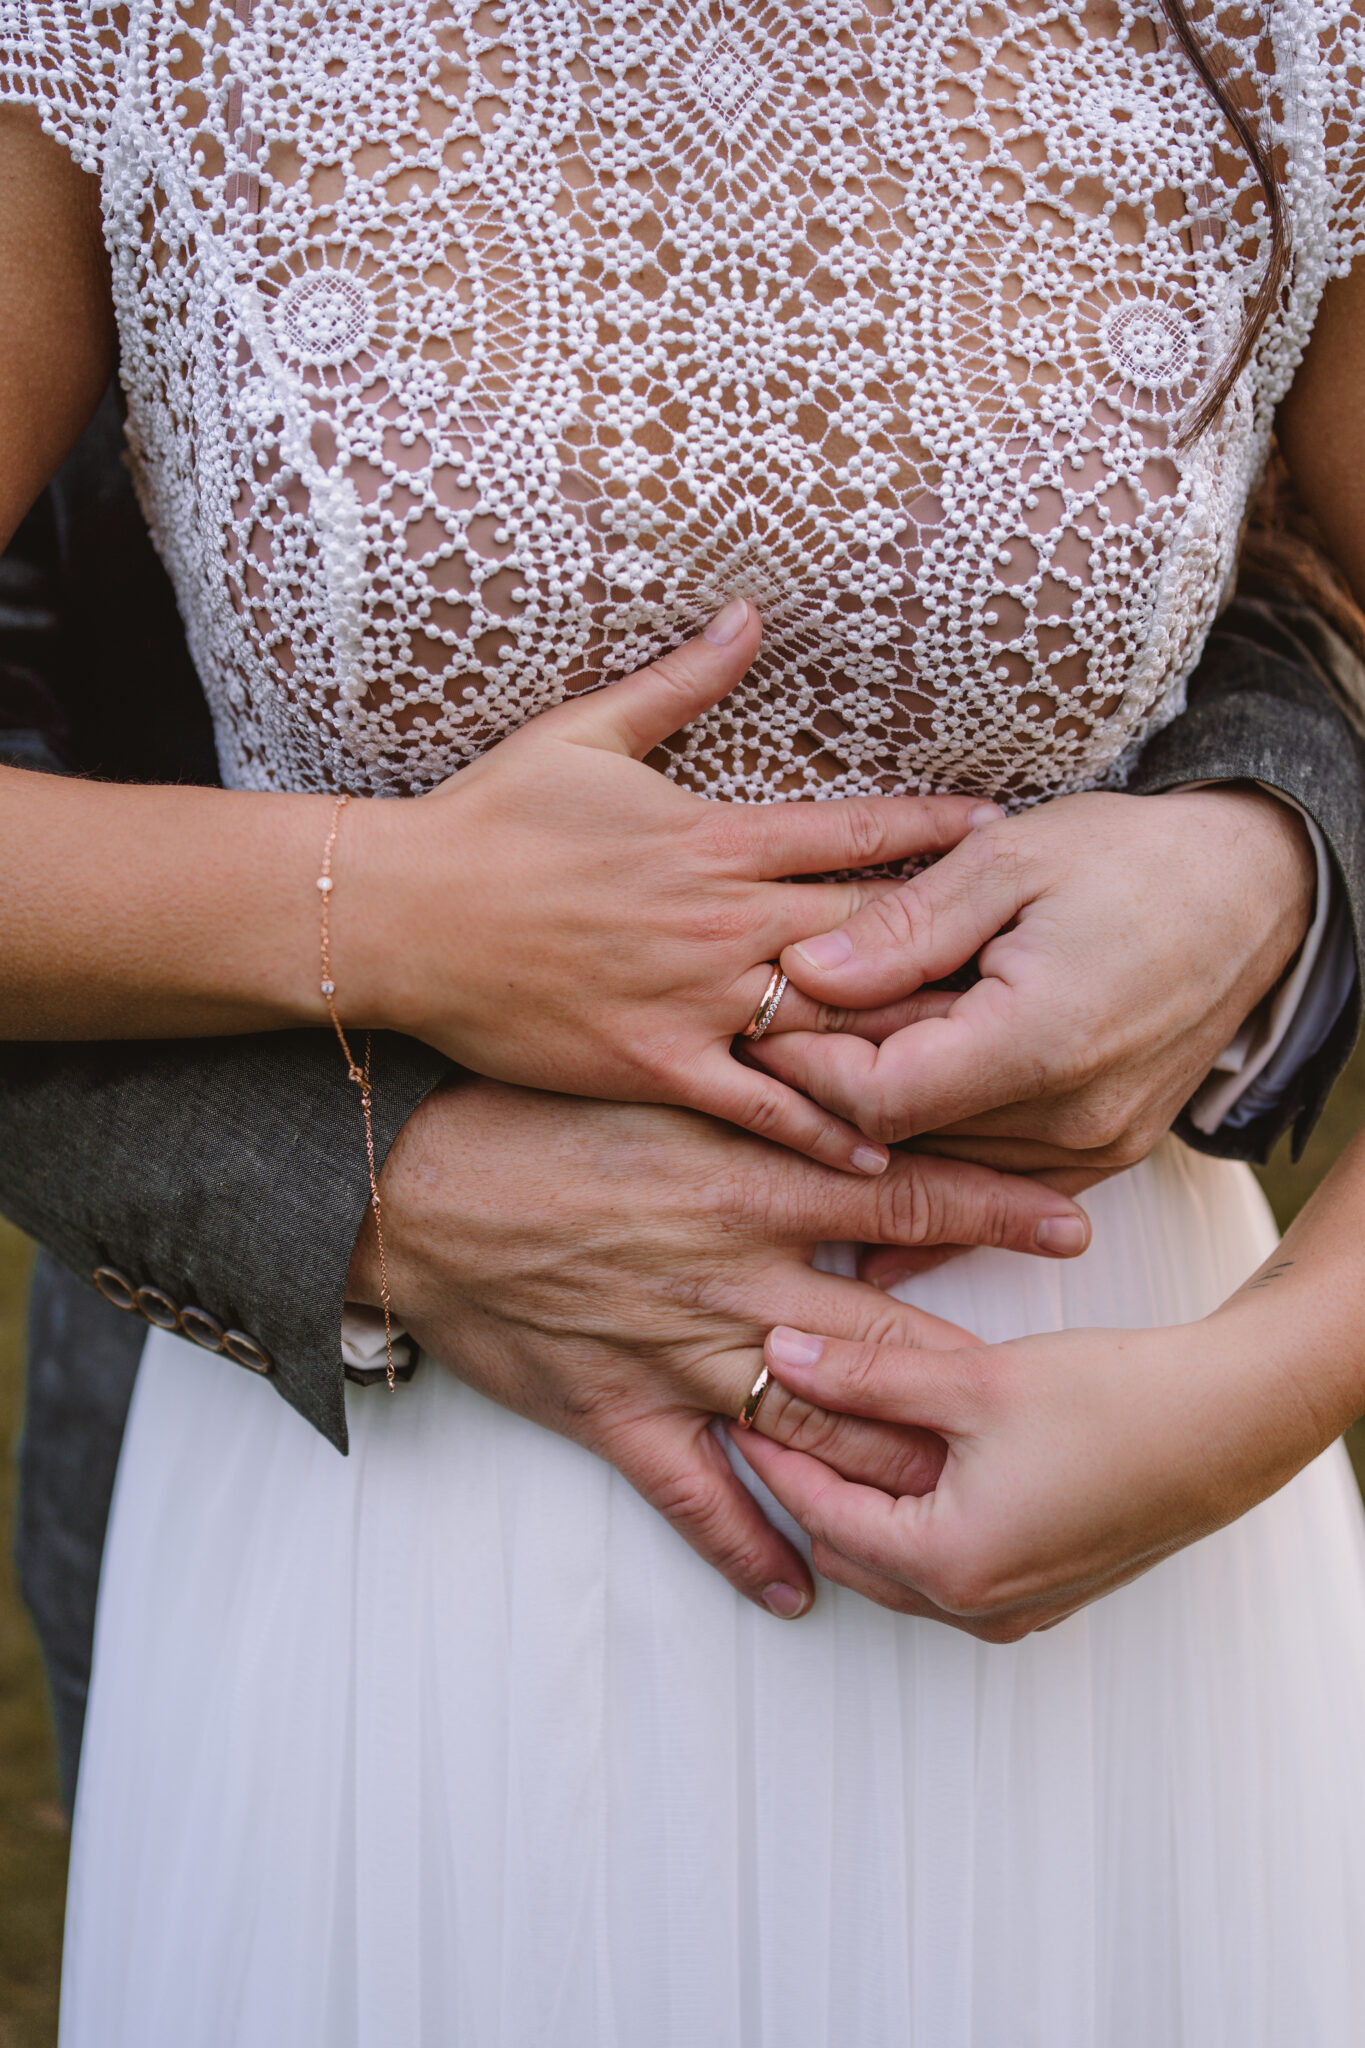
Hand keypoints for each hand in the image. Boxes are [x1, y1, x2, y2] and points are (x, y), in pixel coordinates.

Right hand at [346, 600, 996, 1173]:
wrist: (405, 914)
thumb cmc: (492, 818)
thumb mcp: (586, 730)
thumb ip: (681, 679)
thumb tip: (748, 611)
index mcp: (716, 836)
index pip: (855, 831)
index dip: (936, 829)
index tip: (1005, 831)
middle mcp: (723, 919)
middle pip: (871, 933)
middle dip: (956, 945)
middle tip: (1037, 961)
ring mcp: (694, 998)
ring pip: (830, 1022)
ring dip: (911, 1038)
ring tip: (994, 1058)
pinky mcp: (656, 1063)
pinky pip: (758, 1104)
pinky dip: (820, 1127)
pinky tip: (884, 1149)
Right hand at [348, 1078, 1089, 1616]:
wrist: (408, 1189)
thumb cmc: (530, 1115)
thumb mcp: (655, 1080)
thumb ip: (753, 1088)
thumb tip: (846, 1075)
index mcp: (748, 1183)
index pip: (905, 1200)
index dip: (997, 1213)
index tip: (1075, 1222)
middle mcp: (733, 1278)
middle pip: (883, 1334)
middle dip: (975, 1364)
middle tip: (1059, 1389)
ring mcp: (678, 1355)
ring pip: (812, 1428)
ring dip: (889, 1467)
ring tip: (968, 1501)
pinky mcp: (616, 1414)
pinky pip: (694, 1499)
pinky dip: (749, 1548)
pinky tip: (802, 1592)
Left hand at [732, 1273, 1336, 1639]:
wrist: (1229, 1422)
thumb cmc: (1118, 1403)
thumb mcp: (973, 1380)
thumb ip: (864, 1372)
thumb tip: (782, 1355)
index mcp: (951, 1566)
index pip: (821, 1514)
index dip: (772, 1456)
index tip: (740, 1409)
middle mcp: (980, 1605)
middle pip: (852, 1550)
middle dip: (807, 1487)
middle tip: (774, 1421)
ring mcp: (1019, 1604)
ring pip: (898, 1565)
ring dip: (859, 1505)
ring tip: (831, 1435)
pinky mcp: (1048, 1584)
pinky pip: (949, 1569)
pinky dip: (912, 1520)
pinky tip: (910, 1464)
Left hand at [753, 787, 1313, 1241]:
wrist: (1252, 891)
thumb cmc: (1130, 859)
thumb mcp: (1006, 860)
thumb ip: (901, 928)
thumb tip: (803, 972)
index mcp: (1040, 1038)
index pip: (880, 1096)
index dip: (809, 1068)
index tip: (767, 1023)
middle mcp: (1072, 1114)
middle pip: (906, 1133)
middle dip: (835, 1085)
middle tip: (782, 1036)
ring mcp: (1095, 1145)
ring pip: (946, 1161)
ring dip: (886, 1119)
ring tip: (838, 1062)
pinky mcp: (1107, 1153)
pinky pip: (1001, 1188)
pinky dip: (940, 1178)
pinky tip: (877, 1214)